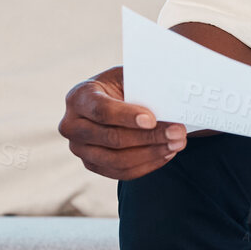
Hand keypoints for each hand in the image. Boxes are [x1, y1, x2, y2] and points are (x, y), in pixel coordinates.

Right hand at [59, 66, 186, 179]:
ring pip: (117, 160)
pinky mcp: (92, 165)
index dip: (127, 116)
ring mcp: (79, 149)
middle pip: (111, 138)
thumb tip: (170, 97)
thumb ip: (141, 85)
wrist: (110, 100)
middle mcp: (72, 125)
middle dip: (149, 137)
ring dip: (152, 154)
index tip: (152, 119)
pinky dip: (147, 165)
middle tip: (178, 133)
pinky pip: (121, 172)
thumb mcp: (127, 77)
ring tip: (176, 144)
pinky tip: (166, 154)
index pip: (102, 110)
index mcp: (79, 97)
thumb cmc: (122, 86)